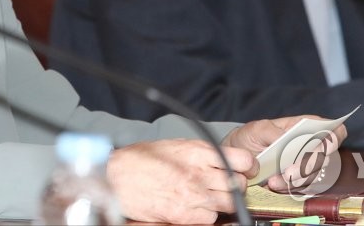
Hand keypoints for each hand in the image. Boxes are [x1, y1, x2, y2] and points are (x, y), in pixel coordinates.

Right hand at [107, 139, 254, 223]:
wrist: (117, 178)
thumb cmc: (141, 160)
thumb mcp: (175, 146)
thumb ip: (200, 153)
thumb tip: (220, 159)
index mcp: (198, 151)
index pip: (241, 159)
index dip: (247, 167)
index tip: (244, 170)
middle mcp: (199, 172)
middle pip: (237, 184)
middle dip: (235, 187)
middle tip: (225, 187)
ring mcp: (193, 195)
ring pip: (228, 204)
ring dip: (223, 203)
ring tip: (209, 199)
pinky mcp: (184, 215)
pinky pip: (210, 219)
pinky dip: (207, 216)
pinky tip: (195, 209)